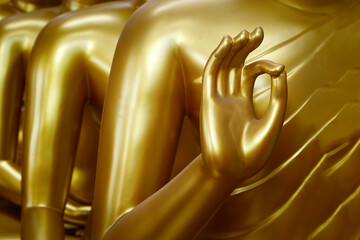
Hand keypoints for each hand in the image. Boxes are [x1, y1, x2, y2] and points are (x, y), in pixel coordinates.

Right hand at [200, 27, 286, 183]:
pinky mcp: (208, 101)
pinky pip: (212, 74)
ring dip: (232, 49)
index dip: (265, 65)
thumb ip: (278, 96)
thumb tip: (281, 69)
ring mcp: (218, 98)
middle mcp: (230, 97)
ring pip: (223, 66)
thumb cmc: (252, 153)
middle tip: (257, 32)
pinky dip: (218, 57)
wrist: (232, 172)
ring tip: (243, 33)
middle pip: (236, 65)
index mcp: (244, 103)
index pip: (251, 73)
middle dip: (246, 48)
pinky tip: (228, 42)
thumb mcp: (273, 121)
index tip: (278, 69)